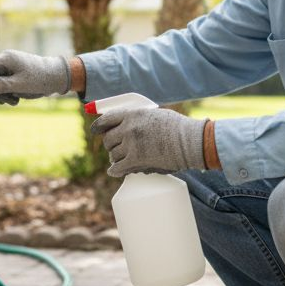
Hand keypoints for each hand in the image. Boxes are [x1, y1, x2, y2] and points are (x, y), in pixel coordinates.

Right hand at [0, 50, 70, 104]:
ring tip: (15, 100)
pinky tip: (17, 97)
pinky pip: (4, 84)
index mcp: (5, 60)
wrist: (57, 77)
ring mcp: (10, 67)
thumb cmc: (39, 79)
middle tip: (5, 101)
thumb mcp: (18, 85)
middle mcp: (5, 61)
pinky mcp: (14, 73)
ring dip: (2, 94)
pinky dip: (8, 92)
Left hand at [90, 107, 205, 176]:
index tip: (95, 130)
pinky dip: (115, 170)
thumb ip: (140, 119)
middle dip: (111, 144)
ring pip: (113, 154)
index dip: (99, 126)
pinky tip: (115, 171)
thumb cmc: (178, 128)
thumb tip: (130, 127)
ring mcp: (131, 145)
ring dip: (117, 157)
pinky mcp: (136, 161)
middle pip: (108, 139)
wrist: (189, 141)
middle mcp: (128, 128)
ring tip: (123, 159)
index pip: (107, 119)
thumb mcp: (155, 115)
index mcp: (133, 114)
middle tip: (117, 148)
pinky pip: (117, 167)